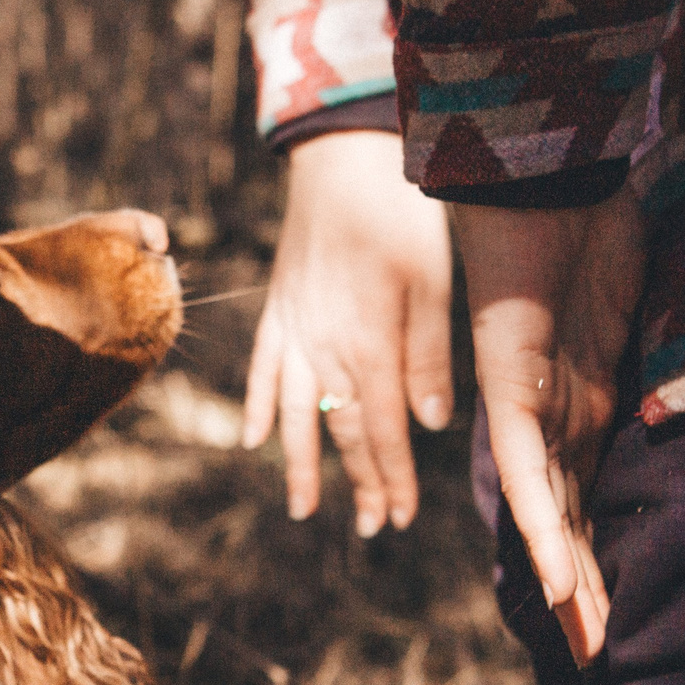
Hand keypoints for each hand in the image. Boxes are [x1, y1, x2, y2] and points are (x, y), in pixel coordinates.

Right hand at [242, 129, 453, 536]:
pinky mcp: (278, 308)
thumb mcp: (431, 281)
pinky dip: (258, 406)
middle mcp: (323, 348)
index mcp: (368, 344)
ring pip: (295, 413)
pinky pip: (261, 369)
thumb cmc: (399, 215)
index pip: (383, 430)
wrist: (342, 157)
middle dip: (358, 483)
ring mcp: (293, 331)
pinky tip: (254, 440)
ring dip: (300, 464)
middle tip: (369, 527)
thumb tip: (429, 425)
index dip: (392, 478)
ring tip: (306, 509)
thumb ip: (427, 354)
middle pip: (341, 431)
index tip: (400, 518)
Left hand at [452, 191, 645, 665]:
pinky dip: (546, 530)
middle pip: (566, 520)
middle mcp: (555, 413)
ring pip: (550, 515)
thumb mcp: (628, 293)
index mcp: (578, 396)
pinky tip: (557, 581)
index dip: (593, 549)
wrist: (535, 168)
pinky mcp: (515, 391)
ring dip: (569, 582)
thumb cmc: (581, 214)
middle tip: (595, 651)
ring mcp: (533, 406)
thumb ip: (640, 335)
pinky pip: (534, 473)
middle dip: (583, 588)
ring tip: (583, 642)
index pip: (583, 490)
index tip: (606, 602)